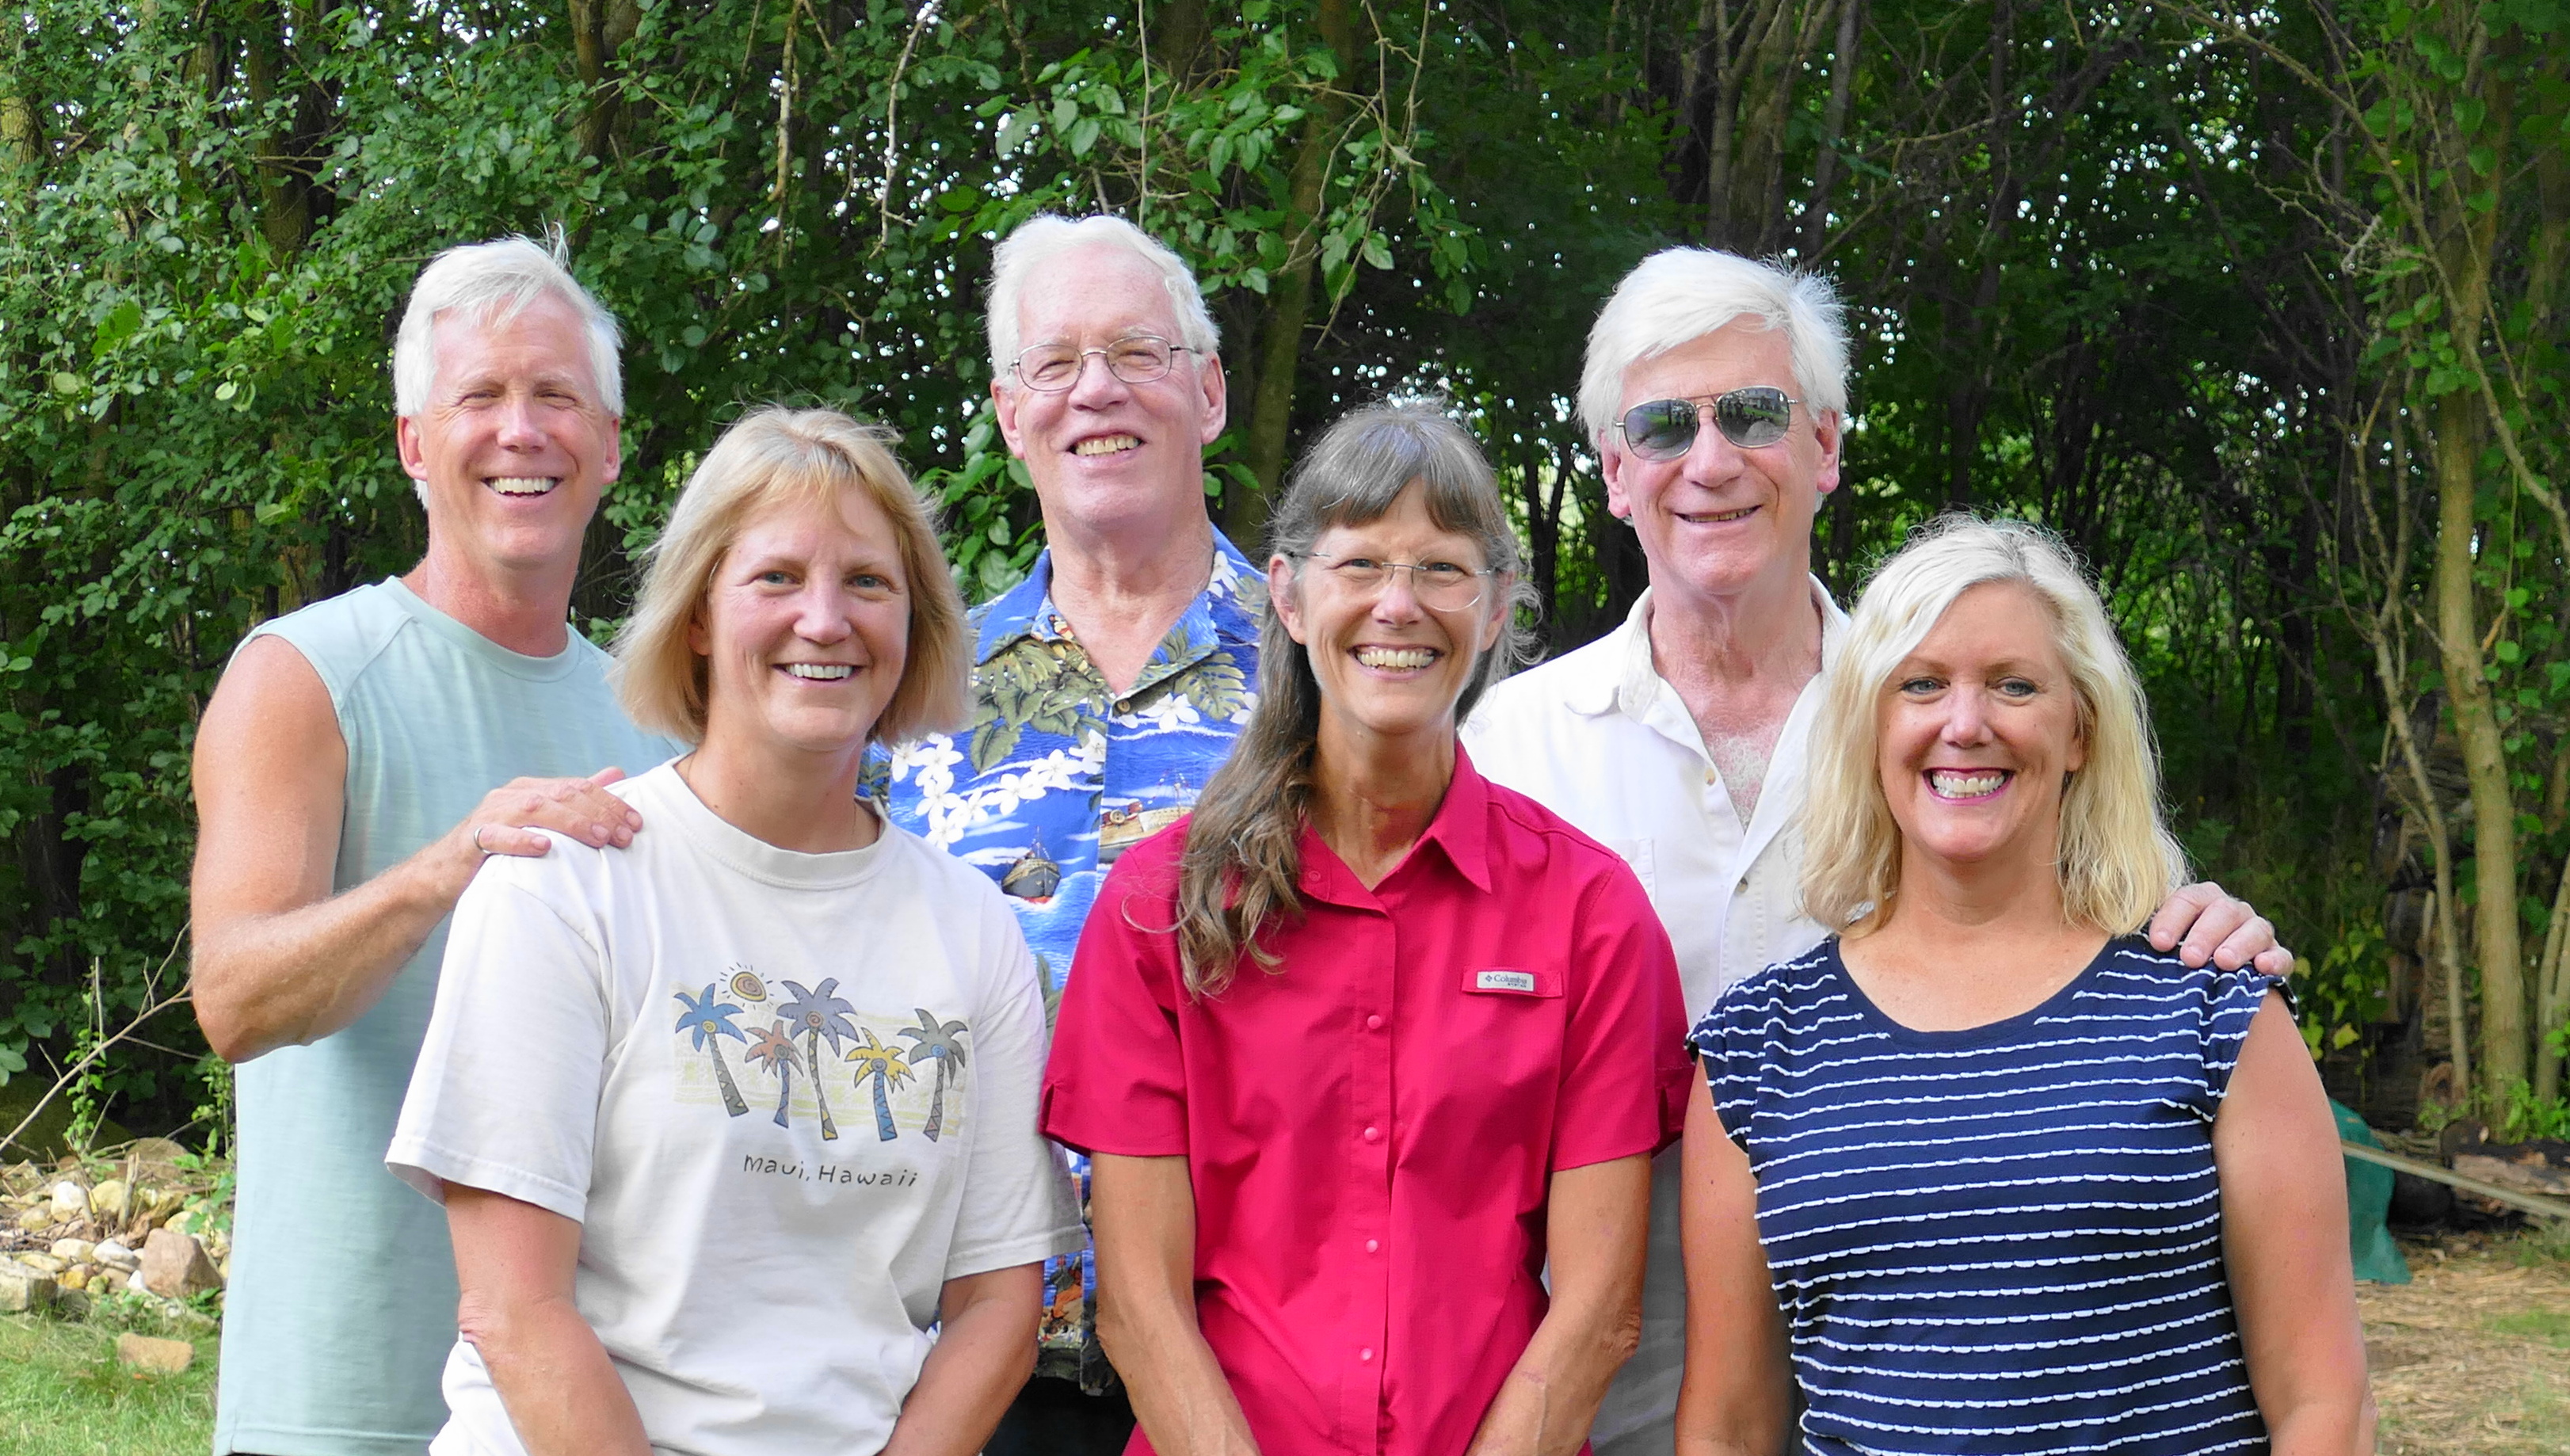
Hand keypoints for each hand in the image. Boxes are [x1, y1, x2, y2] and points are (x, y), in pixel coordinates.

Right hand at [450, 768, 640, 866]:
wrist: (446, 871)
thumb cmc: (502, 846)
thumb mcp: (541, 821)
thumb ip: (576, 798)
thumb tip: (617, 773)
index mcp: (531, 789)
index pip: (577, 787)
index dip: (609, 803)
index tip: (637, 823)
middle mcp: (511, 796)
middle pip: (561, 796)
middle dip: (598, 814)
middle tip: (625, 836)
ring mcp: (490, 815)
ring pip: (534, 810)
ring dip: (571, 823)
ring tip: (598, 837)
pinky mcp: (473, 840)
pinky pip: (496, 837)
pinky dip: (520, 841)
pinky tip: (543, 847)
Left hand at [2147, 881, 2292, 975]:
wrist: (2209, 979)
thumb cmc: (2173, 957)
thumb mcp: (2156, 944)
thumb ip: (2141, 938)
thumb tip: (2101, 939)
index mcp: (2199, 901)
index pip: (2187, 899)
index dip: (2172, 918)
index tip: (2157, 943)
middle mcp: (2229, 911)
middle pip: (2222, 911)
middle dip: (2204, 934)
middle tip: (2189, 958)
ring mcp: (2255, 932)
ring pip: (2254, 929)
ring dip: (2239, 944)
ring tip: (2223, 962)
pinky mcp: (2275, 956)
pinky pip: (2281, 954)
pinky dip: (2275, 959)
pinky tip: (2263, 968)